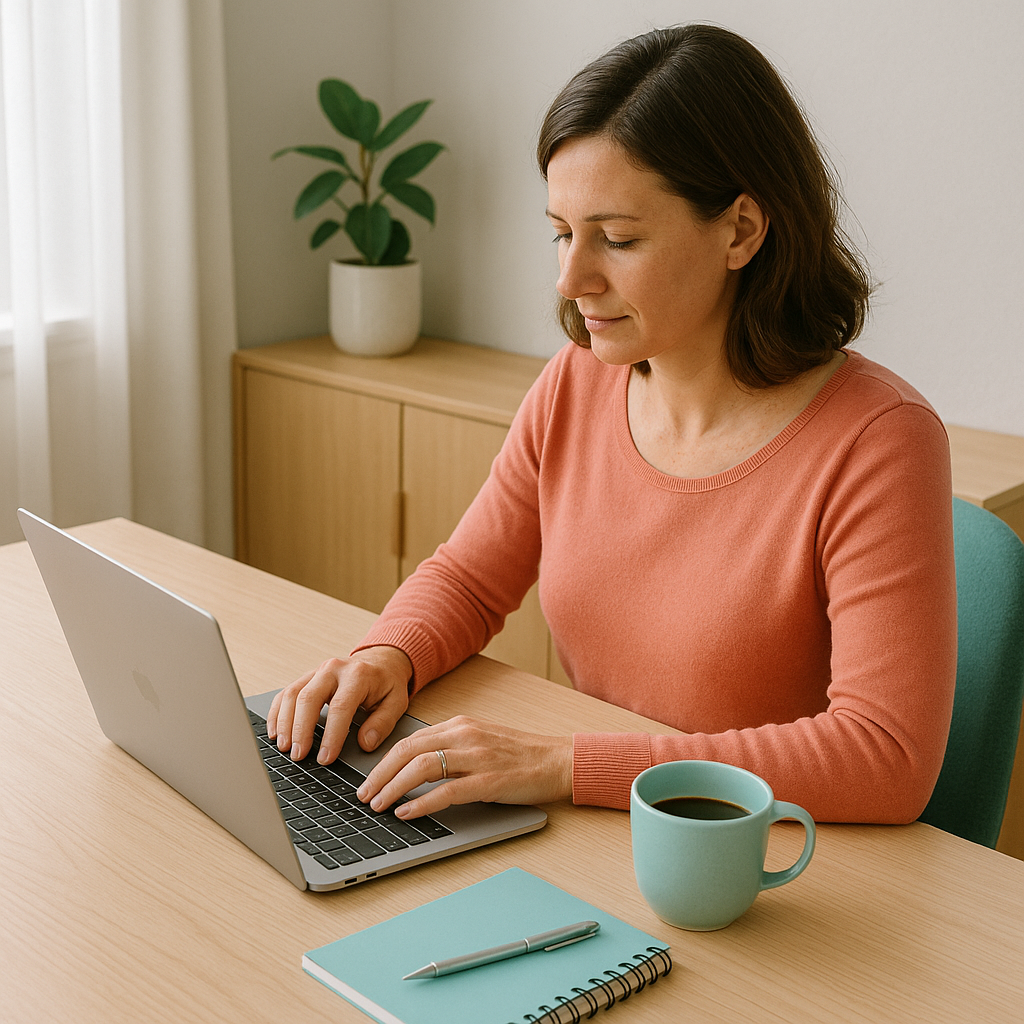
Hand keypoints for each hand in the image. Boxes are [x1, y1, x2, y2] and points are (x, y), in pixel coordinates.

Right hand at [267, 646, 412, 762]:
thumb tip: (365, 743)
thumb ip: (382, 723)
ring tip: (285, 747)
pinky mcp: (306, 677)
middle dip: (301, 730)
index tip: (326, 757)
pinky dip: (277, 713)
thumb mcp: (396, 702)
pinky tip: (275, 732)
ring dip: (285, 723)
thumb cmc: (386, 684)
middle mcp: (334, 669)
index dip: (331, 734)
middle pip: (309, 698)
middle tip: (299, 755)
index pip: (340, 706)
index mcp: (358, 675)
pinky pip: (285, 693)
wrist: (380, 661)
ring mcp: (317, 671)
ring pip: (292, 694)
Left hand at [355, 715, 572, 818]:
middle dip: (379, 774)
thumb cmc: (520, 756)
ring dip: (394, 787)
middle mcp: (465, 735)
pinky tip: (407, 812)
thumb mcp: (480, 741)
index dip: (383, 760)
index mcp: (459, 725)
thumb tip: (413, 769)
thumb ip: (450, 748)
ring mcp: (477, 757)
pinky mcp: (489, 781)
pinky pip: (446, 791)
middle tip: (363, 795)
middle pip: (408, 750)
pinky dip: (421, 802)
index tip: (367, 778)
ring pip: (422, 767)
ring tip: (379, 805)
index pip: (410, 739)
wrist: (559, 760)